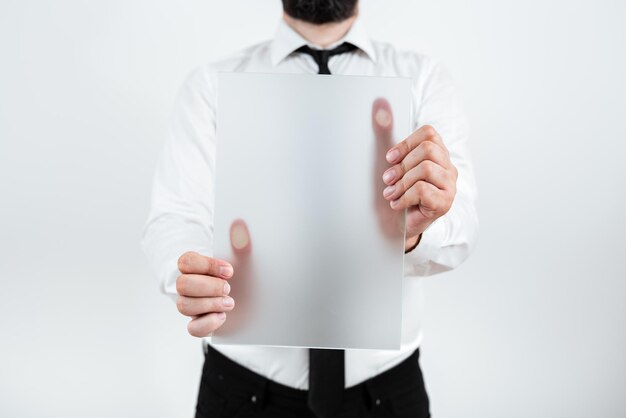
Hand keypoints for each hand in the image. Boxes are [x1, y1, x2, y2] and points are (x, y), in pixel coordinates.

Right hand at [175, 220, 250, 336]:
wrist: (247, 295)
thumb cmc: (239, 272)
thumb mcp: (241, 257)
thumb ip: (239, 242)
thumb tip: (240, 225)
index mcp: (193, 266)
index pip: (186, 262)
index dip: (207, 266)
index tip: (229, 270)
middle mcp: (187, 285)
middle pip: (182, 285)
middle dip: (208, 286)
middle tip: (228, 287)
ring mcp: (191, 305)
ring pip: (184, 306)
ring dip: (209, 304)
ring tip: (230, 302)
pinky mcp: (198, 323)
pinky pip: (192, 329)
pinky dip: (207, 323)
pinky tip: (222, 316)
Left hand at [379, 109, 457, 242]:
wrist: (393, 225)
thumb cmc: (393, 191)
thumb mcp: (387, 160)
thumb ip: (384, 132)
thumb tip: (379, 102)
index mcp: (436, 153)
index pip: (429, 133)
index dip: (406, 143)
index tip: (389, 158)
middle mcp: (447, 167)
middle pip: (429, 149)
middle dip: (403, 164)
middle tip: (388, 178)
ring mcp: (449, 186)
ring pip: (426, 169)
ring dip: (402, 182)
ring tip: (390, 193)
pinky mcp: (445, 203)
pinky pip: (423, 190)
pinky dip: (405, 197)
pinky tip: (398, 204)